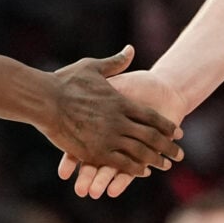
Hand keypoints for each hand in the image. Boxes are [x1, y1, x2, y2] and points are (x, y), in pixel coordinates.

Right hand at [44, 52, 180, 195]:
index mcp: (120, 102)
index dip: (166, 126)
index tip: (177, 132)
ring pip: (140, 153)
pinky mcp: (95, 152)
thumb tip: (130, 49)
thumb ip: (115, 62)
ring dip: (155, 160)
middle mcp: (118, 121)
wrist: (44, 100)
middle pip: (151, 137)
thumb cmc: (65, 81)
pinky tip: (141, 172)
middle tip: (179, 155)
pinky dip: (133, 169)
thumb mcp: (93, 67)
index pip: (151, 116)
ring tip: (165, 166)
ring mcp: (108, 138)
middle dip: (167, 147)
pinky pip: (120, 164)